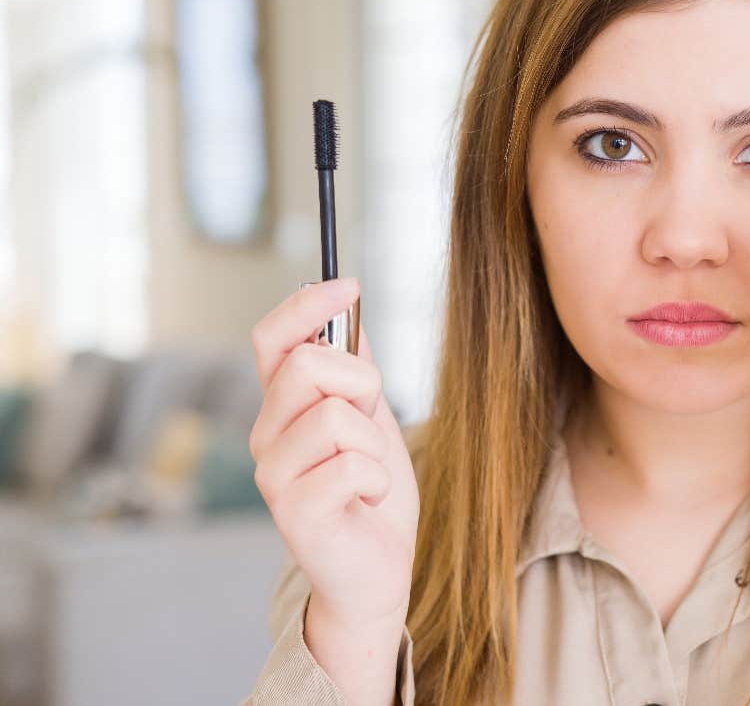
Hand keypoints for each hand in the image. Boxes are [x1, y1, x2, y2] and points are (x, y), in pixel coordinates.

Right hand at [248, 278, 419, 629]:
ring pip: (336, 416)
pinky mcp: (292, 513)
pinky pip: (352, 465)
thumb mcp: (371, 418)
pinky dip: (377, 481)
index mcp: (282, 406)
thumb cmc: (372, 493)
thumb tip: (346, 310)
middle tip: (370, 427)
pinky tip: (365, 502)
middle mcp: (266, 435)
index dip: (306, 305)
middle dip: (362, 385)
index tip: (349, 285)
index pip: (271, 338)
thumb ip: (354, 370)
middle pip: (309, 364)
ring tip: (368, 476)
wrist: (379, 569)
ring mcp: (272, 475)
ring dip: (373, 444)